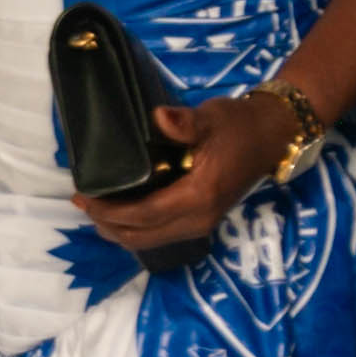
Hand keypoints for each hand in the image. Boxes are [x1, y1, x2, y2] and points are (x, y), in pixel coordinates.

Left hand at [84, 89, 305, 264]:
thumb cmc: (239, 125)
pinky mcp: (202, 221)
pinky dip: (137, 228)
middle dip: (108, 224)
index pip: (145, 214)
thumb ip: (184, 122)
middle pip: (142, 235)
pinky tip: (122, 212)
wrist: (272, 135)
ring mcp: (202, 224)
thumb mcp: (211, 117)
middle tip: (82, 202)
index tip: (85, 196)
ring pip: (150, 239)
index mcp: (199, 197)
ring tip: (96, 209)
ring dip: (120, 230)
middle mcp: (199, 219)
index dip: (111, 211)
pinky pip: (161, 234)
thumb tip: (160, 117)